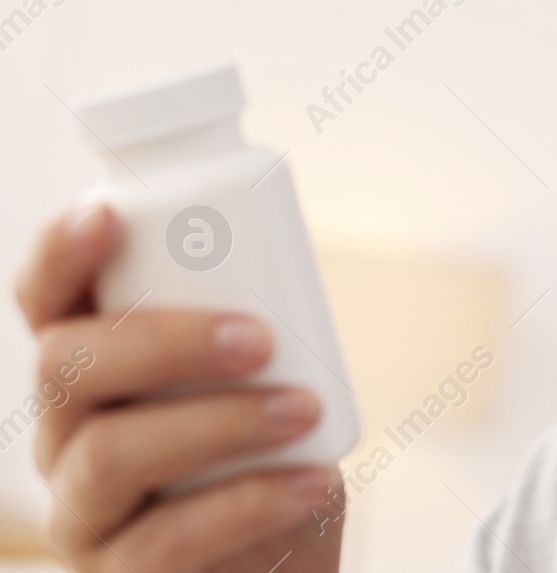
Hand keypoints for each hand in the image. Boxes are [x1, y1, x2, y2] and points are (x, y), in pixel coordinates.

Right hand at [15, 200, 344, 572]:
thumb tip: (288, 242)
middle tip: (262, 339)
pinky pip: (160, 544)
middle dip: (165, 340)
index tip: (108, 214)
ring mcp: (83, 509)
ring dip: (219, 422)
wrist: (286, 562)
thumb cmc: (274, 449)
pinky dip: (247, 504)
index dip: (60, 254)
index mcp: (94, 364)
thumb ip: (260, 313)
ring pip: (109, 454)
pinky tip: (314, 482)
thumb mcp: (268, 372)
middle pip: (68, 367)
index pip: (46, 300)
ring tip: (305, 409)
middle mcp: (65, 432)